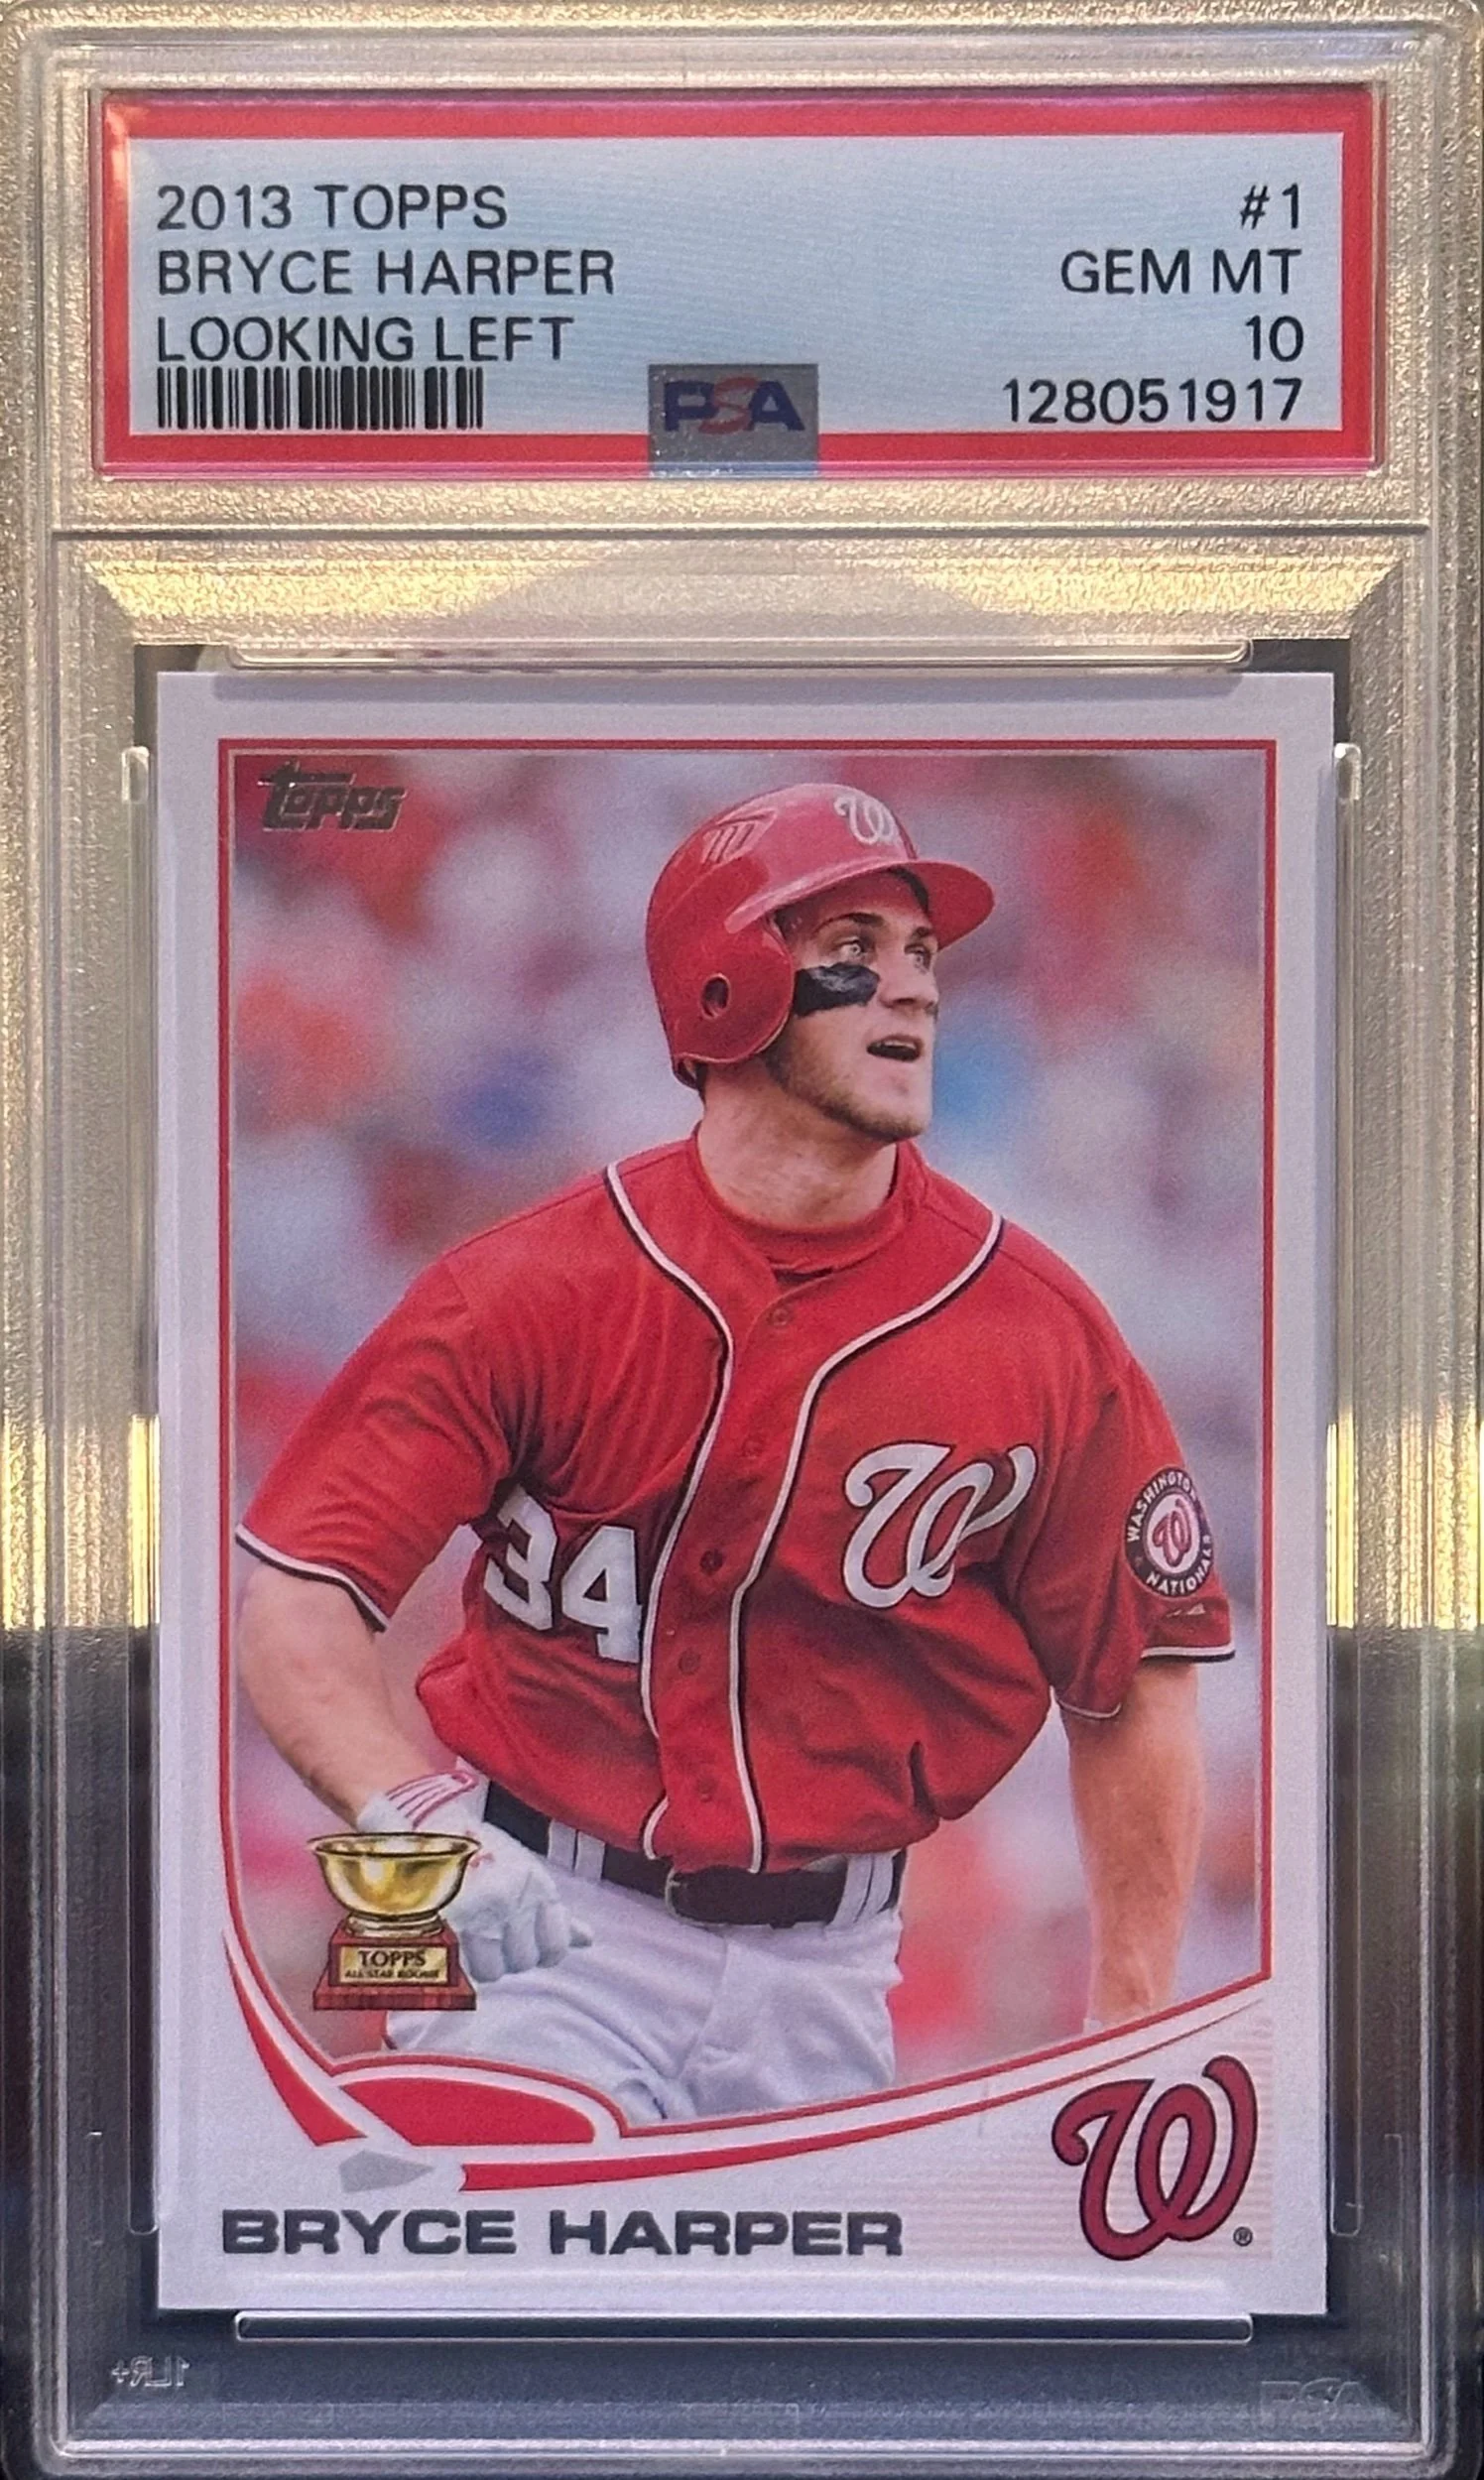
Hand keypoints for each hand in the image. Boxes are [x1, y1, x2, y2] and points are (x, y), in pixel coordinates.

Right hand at [443, 1822, 594, 1981]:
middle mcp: (514, 1900)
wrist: (430, 1831)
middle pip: (523, 1962)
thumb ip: (553, 1911)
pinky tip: (454, 1938)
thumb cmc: (482, 1851)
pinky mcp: (448, 1924)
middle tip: (491, 1929)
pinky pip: (462, 1966)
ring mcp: (481, 1913)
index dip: (542, 1950)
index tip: (525, 1937)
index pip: (556, 1947)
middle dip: (508, 1953)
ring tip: (469, 1933)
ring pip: (493, 1971)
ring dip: (481, 1960)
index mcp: (537, 1885)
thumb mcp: (525, 1872)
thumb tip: (587, 1941)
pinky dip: (459, 1959)